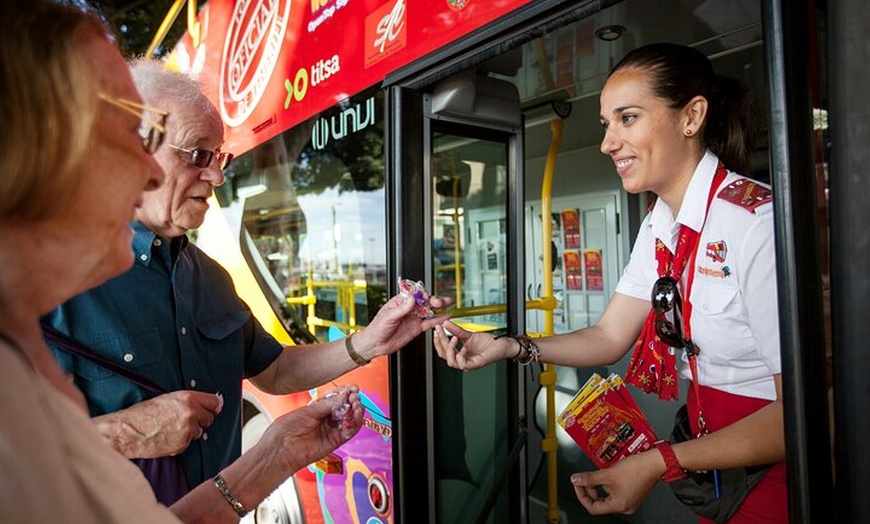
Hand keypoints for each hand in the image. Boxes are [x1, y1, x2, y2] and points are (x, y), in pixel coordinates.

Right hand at [94, 390, 223, 458]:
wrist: (128, 431)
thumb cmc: (143, 414)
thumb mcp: (167, 399)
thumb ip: (188, 401)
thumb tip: (206, 405)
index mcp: (188, 397)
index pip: (215, 402)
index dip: (212, 406)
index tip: (212, 409)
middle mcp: (191, 412)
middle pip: (209, 418)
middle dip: (200, 420)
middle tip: (183, 421)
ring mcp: (188, 429)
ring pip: (199, 432)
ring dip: (190, 432)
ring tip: (170, 429)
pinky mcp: (183, 443)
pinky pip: (188, 443)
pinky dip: (181, 442)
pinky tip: (167, 437)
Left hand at [256, 385, 364, 473]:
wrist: (281, 449)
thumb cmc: (287, 429)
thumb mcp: (308, 411)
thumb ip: (328, 405)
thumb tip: (344, 396)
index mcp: (318, 409)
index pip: (337, 398)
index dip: (346, 393)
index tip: (353, 388)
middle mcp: (326, 419)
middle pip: (346, 408)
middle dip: (352, 400)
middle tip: (354, 396)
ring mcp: (332, 430)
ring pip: (351, 419)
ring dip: (357, 410)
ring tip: (356, 404)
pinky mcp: (336, 441)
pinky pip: (351, 431)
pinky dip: (356, 422)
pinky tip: (356, 414)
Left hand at [353, 290, 451, 357]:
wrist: (376, 344)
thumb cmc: (377, 328)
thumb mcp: (388, 317)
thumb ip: (402, 308)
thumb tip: (413, 298)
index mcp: (400, 301)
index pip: (414, 293)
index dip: (422, 294)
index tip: (426, 297)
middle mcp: (408, 308)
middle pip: (424, 300)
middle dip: (433, 299)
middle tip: (439, 302)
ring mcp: (413, 318)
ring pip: (428, 310)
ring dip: (438, 306)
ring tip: (447, 303)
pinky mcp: (416, 328)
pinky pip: (429, 323)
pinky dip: (438, 320)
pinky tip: (445, 317)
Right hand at [433, 321, 514, 370]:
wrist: (501, 344)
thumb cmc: (488, 342)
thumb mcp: (468, 334)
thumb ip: (456, 330)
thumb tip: (445, 324)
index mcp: (459, 355)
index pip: (443, 351)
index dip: (437, 341)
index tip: (436, 329)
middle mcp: (462, 361)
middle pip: (444, 356)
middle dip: (440, 342)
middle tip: (440, 330)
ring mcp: (469, 364)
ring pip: (452, 362)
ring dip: (450, 349)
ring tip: (454, 338)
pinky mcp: (476, 364)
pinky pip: (464, 365)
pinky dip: (460, 357)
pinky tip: (463, 348)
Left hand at [570, 449, 661, 515]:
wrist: (654, 462)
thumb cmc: (638, 469)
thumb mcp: (608, 474)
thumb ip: (590, 478)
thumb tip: (576, 480)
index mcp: (619, 506)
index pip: (593, 508)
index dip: (582, 495)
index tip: (577, 485)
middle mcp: (625, 506)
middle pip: (599, 503)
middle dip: (590, 490)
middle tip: (584, 479)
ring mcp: (629, 500)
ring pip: (607, 496)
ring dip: (599, 485)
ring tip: (598, 474)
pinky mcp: (632, 493)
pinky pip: (615, 491)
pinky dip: (608, 483)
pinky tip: (608, 473)